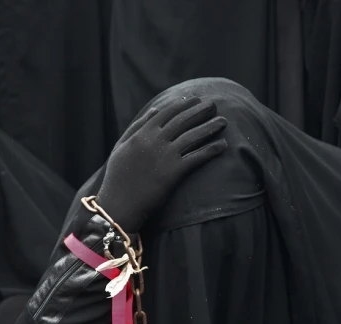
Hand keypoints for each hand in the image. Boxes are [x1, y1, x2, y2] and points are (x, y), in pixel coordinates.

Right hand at [97, 95, 227, 231]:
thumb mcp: (121, 147)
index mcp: (142, 133)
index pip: (167, 112)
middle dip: (200, 111)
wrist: (119, 205)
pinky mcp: (174, 172)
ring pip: (192, 136)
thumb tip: (155, 109)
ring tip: (223, 121)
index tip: (196, 100)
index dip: (184, 105)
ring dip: (210, 127)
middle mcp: (155, 141)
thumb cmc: (117, 177)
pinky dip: (211, 150)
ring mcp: (165, 156)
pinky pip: (197, 157)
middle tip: (214, 104)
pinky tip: (223, 145)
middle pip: (183, 120)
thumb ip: (137, 126)